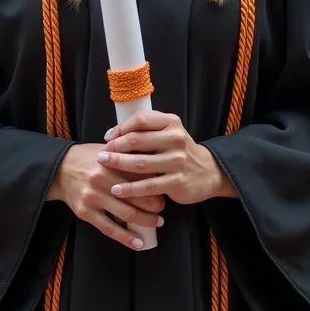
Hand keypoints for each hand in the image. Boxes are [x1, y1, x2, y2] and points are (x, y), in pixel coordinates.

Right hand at [47, 143, 165, 249]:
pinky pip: (110, 229)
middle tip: (163, 208)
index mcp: (111, 161)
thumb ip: (128, 155)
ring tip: (157, 222)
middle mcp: (103, 179)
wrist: (59, 169)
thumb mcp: (109, 149)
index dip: (158, 183)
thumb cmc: (89, 158)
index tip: (166, 188)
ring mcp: (94, 197)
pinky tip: (139, 243)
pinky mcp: (86, 212)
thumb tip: (156, 165)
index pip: (142, 174)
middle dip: (156, 204)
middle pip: (138, 195)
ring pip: (127, 214)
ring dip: (147, 221)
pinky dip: (127, 238)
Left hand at [98, 111, 235, 204]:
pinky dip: (129, 188)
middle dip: (115, 147)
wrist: (208, 172)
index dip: (120, 128)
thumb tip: (112, 135)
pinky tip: (116, 190)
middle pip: (136, 140)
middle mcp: (175, 139)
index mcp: (171, 122)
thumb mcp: (168, 132)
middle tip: (101, 154)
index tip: (109, 138)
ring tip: (103, 167)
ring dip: (117, 165)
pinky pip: (147, 186)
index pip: (140, 120)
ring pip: (139, 163)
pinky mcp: (176, 181)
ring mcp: (177, 161)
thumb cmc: (178, 150)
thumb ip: (145, 130)